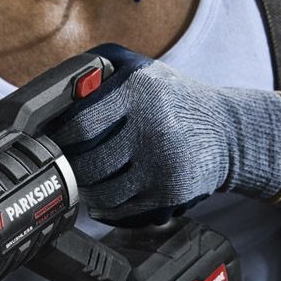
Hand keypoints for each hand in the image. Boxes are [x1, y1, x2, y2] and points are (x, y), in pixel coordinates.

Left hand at [50, 43, 280, 220]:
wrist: (227, 132)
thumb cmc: (171, 98)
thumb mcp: (138, 68)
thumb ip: (94, 71)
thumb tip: (53, 94)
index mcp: (139, 91)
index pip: (80, 125)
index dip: (59, 137)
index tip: (54, 140)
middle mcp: (153, 129)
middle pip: (87, 165)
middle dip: (70, 167)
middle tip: (66, 164)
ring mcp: (164, 166)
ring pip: (102, 194)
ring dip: (86, 191)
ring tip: (86, 180)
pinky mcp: (171, 195)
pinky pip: (122, 212)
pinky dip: (106, 208)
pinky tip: (106, 195)